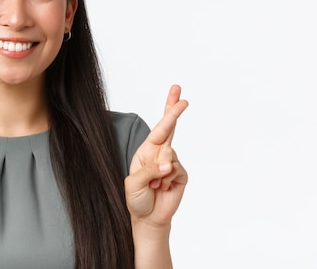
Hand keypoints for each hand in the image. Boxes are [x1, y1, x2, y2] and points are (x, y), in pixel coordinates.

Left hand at [125, 85, 187, 227]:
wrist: (148, 218)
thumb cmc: (137, 198)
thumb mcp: (134, 183)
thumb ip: (149, 171)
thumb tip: (168, 165)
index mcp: (146, 150)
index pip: (159, 128)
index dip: (169, 112)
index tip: (180, 98)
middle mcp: (159, 153)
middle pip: (170, 128)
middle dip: (174, 111)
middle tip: (183, 97)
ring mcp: (171, 163)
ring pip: (170, 155)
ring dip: (160, 171)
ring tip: (154, 184)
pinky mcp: (181, 175)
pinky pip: (177, 170)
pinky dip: (168, 180)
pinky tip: (163, 187)